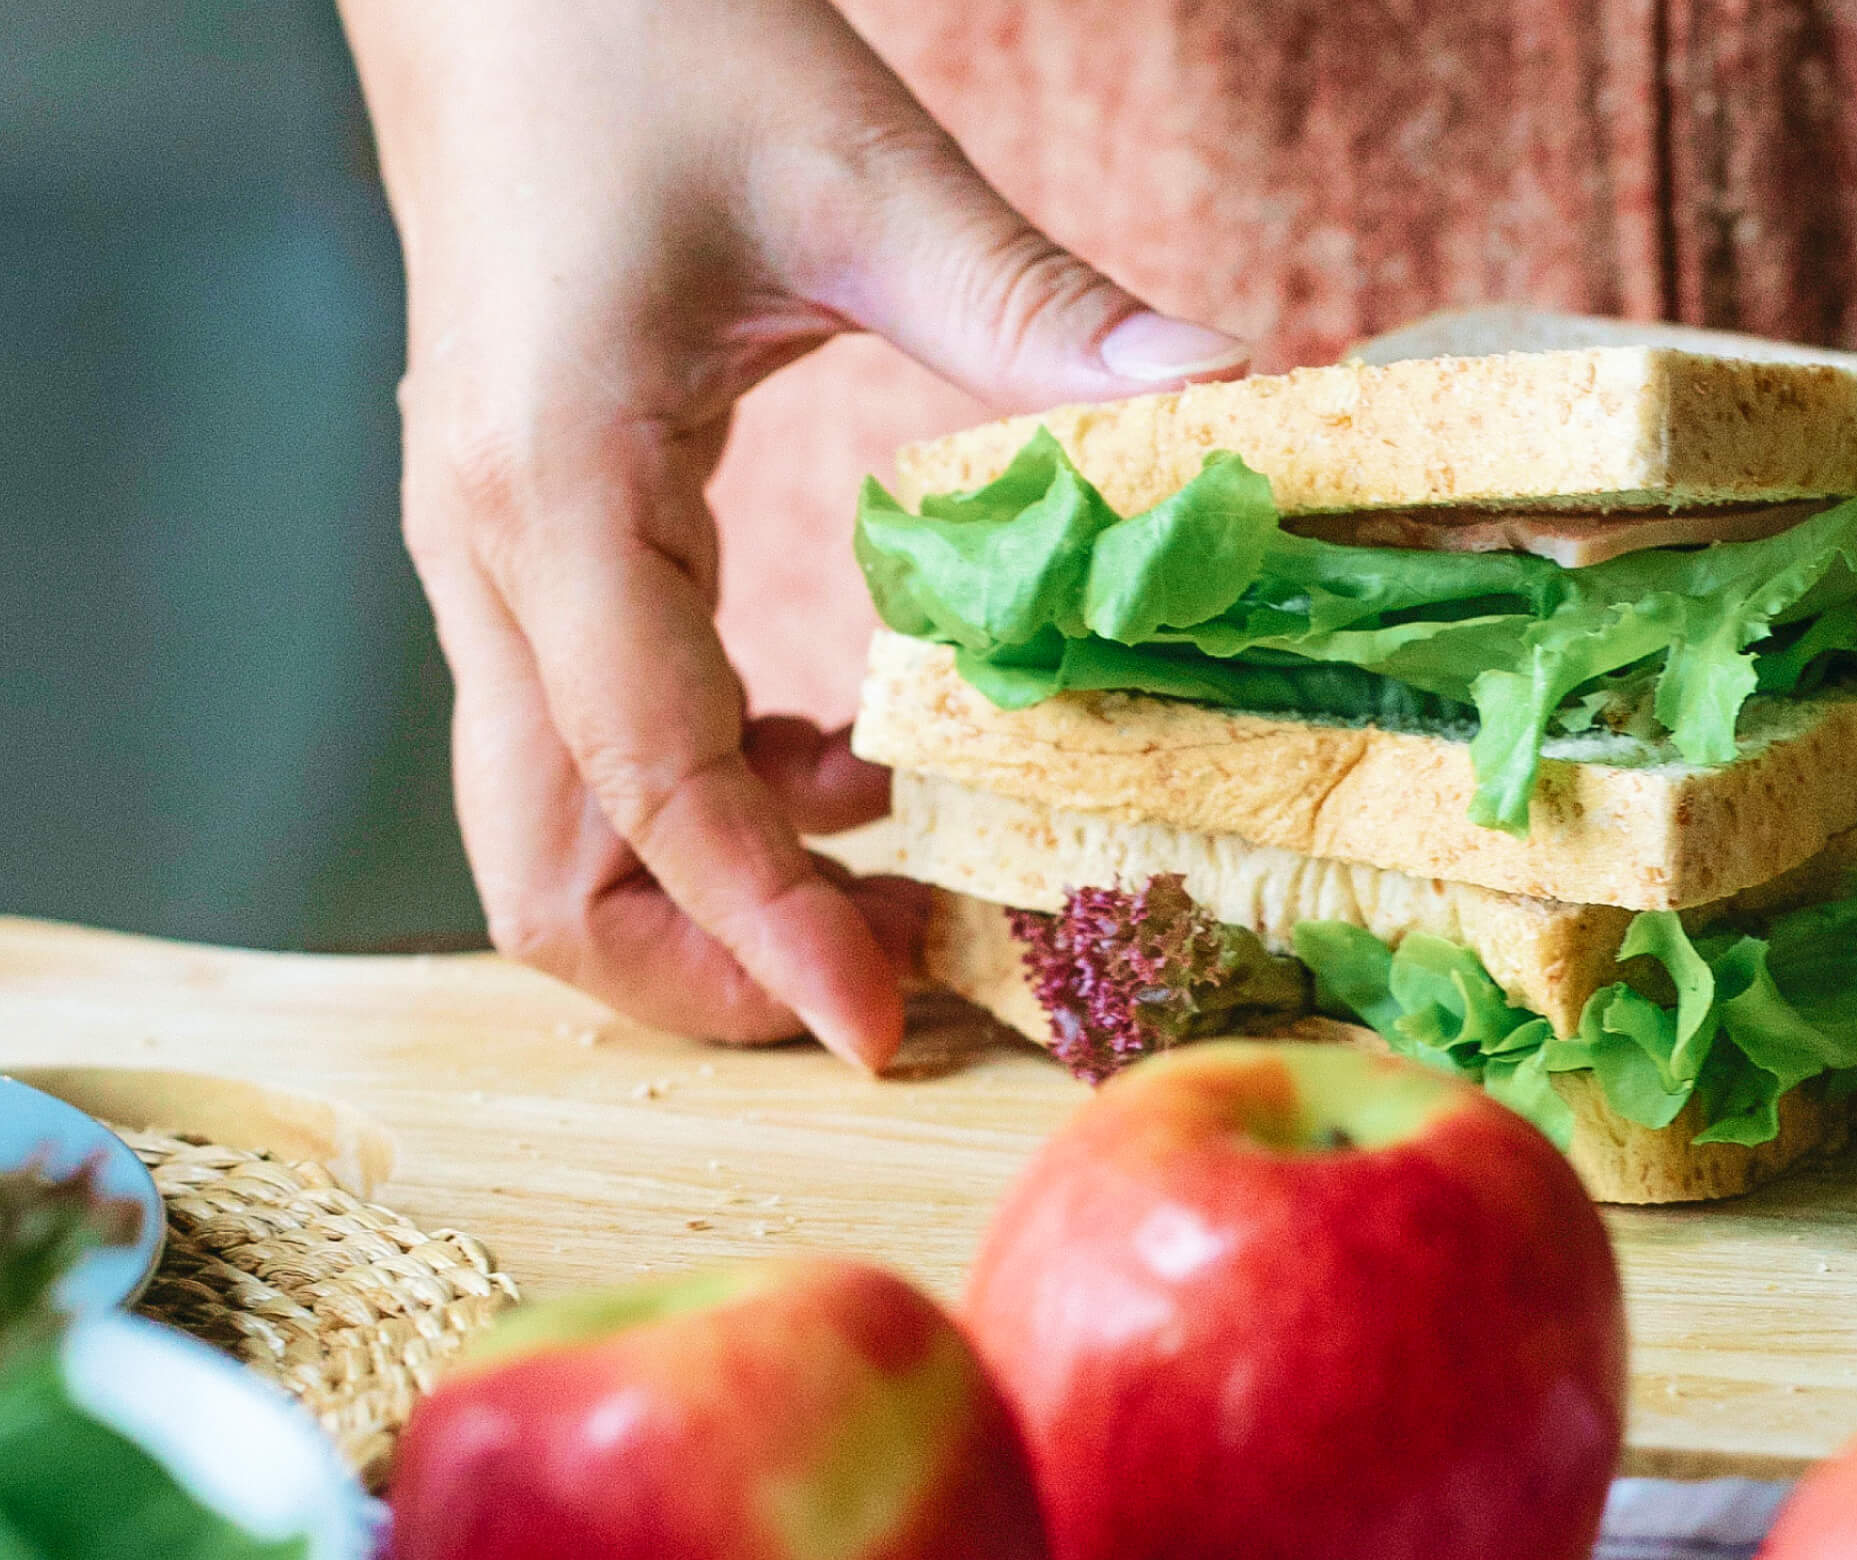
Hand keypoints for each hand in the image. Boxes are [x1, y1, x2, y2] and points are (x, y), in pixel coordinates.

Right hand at [339, 0, 1248, 1065]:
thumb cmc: (646, 39)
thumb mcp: (863, 175)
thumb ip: (1038, 311)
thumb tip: (1222, 404)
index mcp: (563, 493)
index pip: (654, 788)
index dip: (770, 931)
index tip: (894, 1028)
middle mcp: (493, 555)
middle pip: (544, 869)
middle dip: (705, 970)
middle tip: (895, 991)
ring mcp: (490, 555)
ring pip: (554, 822)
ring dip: (708, 893)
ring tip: (890, 886)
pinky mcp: (527, 536)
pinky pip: (591, 733)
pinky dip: (708, 793)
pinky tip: (842, 752)